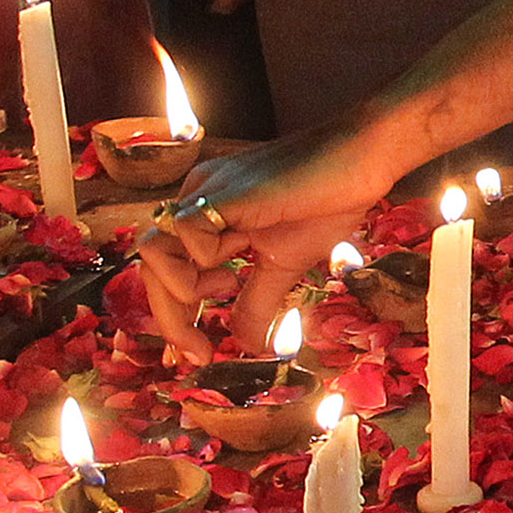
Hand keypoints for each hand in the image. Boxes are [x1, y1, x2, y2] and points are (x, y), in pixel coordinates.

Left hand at [136, 125, 395, 362]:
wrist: (361, 159)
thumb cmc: (326, 203)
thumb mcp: (283, 266)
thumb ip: (257, 303)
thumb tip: (248, 348)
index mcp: (206, 214)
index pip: (166, 268)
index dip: (174, 316)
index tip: (200, 353)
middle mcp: (196, 199)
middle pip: (152, 265)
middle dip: (170, 318)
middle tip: (199, 352)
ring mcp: (206, 192)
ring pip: (153, 250)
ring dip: (179, 291)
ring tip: (227, 289)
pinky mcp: (225, 191)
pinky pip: (188, 233)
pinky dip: (205, 260)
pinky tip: (240, 261)